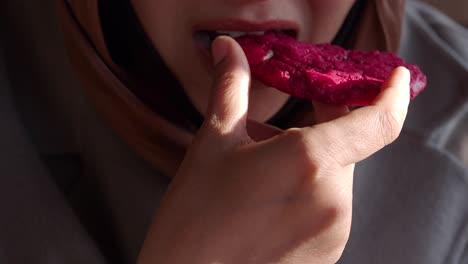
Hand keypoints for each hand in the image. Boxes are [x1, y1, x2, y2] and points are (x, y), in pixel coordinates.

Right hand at [137, 36, 410, 263]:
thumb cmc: (194, 215)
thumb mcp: (213, 142)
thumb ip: (229, 88)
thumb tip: (227, 49)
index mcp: (309, 161)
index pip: (377, 122)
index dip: (392, 95)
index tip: (392, 78)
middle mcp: (333, 199)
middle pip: (343, 148)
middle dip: (314, 134)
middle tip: (271, 135)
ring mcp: (334, 233)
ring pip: (333, 180)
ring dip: (307, 167)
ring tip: (259, 179)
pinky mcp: (327, 256)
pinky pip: (327, 211)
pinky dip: (307, 196)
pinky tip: (268, 205)